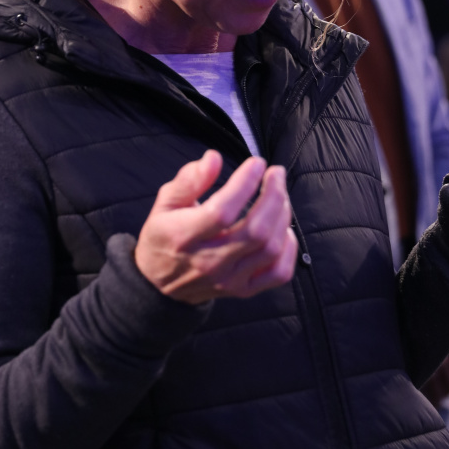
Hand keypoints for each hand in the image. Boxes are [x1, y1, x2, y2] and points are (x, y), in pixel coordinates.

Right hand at [134, 150, 297, 304]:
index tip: (256, 163)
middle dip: (274, 196)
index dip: (245, 184)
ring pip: (271, 249)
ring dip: (283, 216)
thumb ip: (189, 179)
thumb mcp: (165, 202)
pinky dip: (289, 248)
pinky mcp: (243, 290)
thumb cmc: (164, 234)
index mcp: (184, 236)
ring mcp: (229, 279)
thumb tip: (214, 158)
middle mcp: (208, 262)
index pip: (223, 212)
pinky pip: (278, 274)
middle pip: (256, 231)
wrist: (159, 284)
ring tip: (279, 194)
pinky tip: (283, 228)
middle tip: (275, 173)